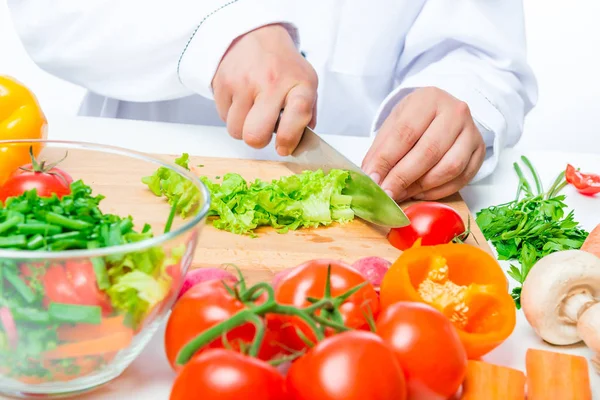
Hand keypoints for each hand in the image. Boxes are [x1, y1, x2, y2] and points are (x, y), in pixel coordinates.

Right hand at [212, 24, 317, 155]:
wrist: (253, 34)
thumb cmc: (282, 66)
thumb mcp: (305, 82)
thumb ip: (307, 113)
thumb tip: (297, 143)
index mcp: (298, 83)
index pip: (298, 114)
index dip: (289, 138)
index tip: (283, 147)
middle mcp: (271, 82)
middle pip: (255, 135)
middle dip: (259, 140)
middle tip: (262, 130)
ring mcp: (243, 82)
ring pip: (236, 131)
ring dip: (243, 128)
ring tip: (251, 111)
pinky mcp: (222, 83)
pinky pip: (222, 117)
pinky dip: (231, 115)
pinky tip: (240, 100)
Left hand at [362, 87, 485, 201]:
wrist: (443, 112)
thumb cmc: (415, 119)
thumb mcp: (393, 125)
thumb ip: (381, 150)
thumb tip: (371, 177)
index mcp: (428, 99)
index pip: (405, 133)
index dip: (387, 159)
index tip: (373, 179)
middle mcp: (455, 112)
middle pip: (429, 151)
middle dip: (403, 177)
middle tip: (386, 194)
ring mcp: (471, 132)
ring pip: (449, 167)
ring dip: (421, 186)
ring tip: (401, 193)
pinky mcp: (479, 151)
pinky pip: (461, 178)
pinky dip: (437, 191)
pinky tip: (419, 193)